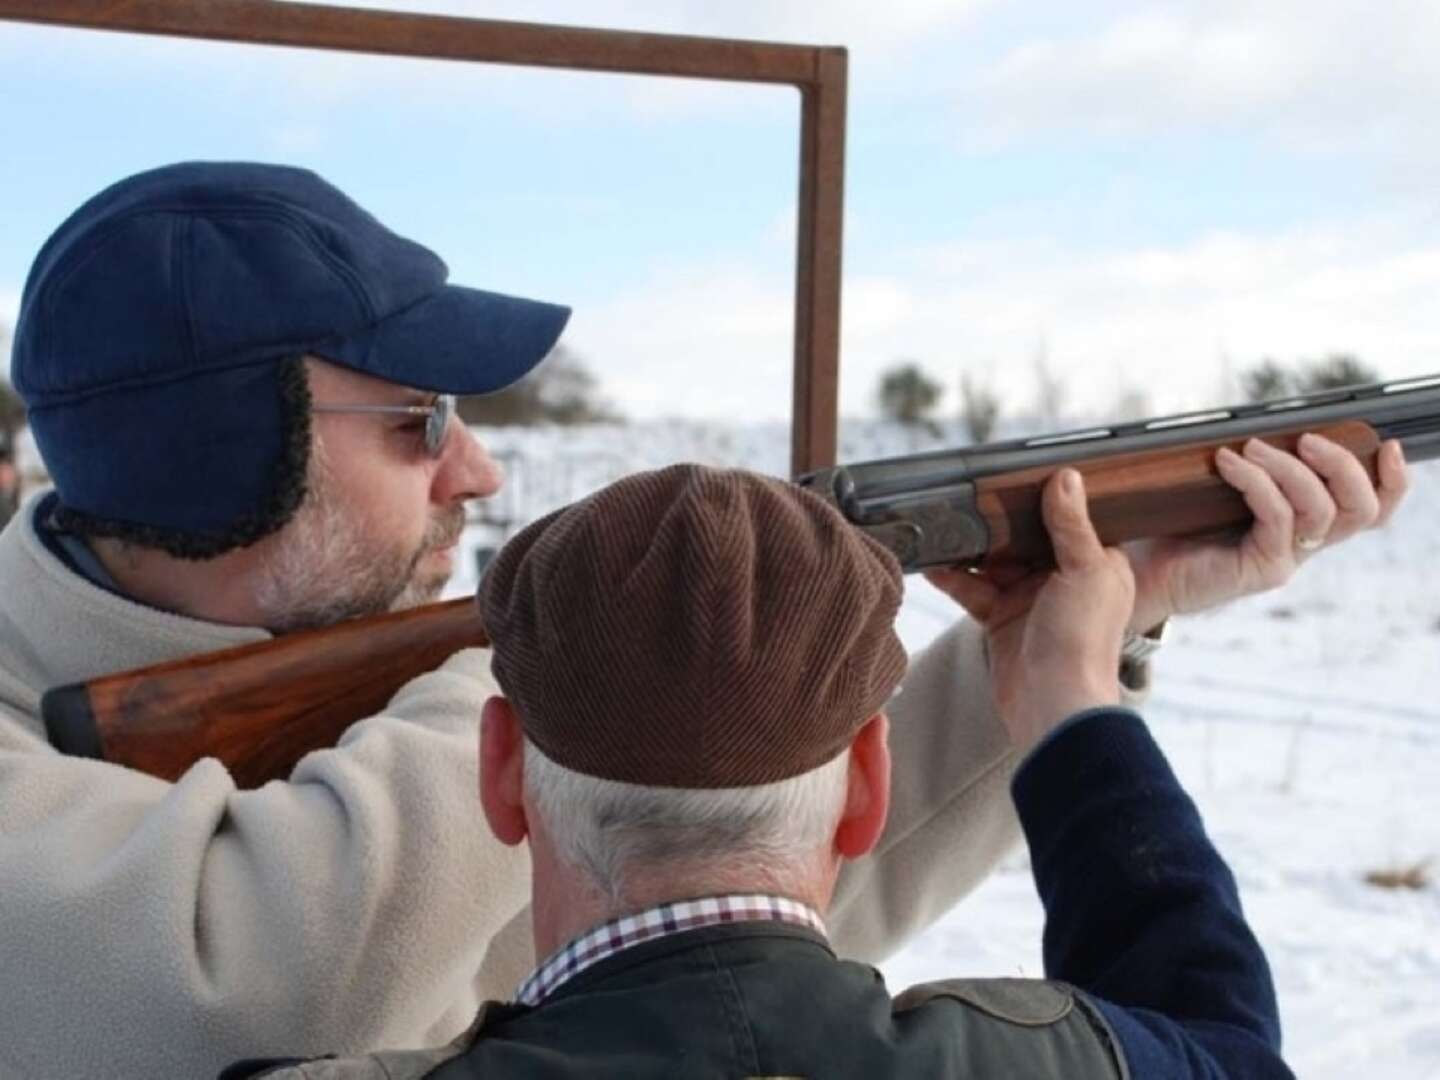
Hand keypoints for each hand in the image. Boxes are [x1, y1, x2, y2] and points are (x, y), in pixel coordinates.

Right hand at [925, 469, 1134, 750]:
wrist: (1054, 703)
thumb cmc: (1084, 641)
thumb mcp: (1084, 570)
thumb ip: (1071, 525)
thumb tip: (1066, 477)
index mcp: (1097, 564)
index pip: (1070, 521)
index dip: (1046, 500)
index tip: (1016, 477)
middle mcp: (1064, 579)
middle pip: (1025, 539)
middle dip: (997, 522)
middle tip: (969, 498)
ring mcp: (1030, 600)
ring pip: (994, 563)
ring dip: (970, 548)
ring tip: (944, 526)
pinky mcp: (1001, 620)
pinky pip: (974, 589)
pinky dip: (954, 578)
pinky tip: (934, 564)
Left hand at [1126, 435, 1408, 632]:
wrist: (1140, 571)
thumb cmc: (1176, 526)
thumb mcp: (1221, 487)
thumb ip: (1253, 465)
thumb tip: (1261, 423)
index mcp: (1304, 522)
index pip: (1369, 508)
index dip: (1392, 481)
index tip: (1387, 444)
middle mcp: (1304, 542)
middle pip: (1361, 511)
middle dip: (1344, 466)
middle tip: (1308, 439)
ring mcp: (1285, 557)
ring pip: (1321, 511)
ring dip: (1290, 468)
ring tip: (1250, 447)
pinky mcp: (1260, 568)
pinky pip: (1276, 517)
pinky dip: (1256, 481)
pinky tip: (1226, 463)